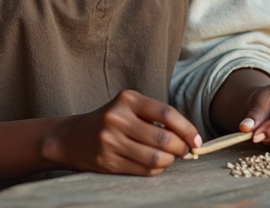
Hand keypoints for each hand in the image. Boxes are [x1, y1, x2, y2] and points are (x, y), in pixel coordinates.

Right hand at [45, 90, 200, 176]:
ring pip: (155, 158)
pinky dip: (155, 169)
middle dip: (181, 148)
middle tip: (185, 151)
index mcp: (127, 99)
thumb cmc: (111, 121)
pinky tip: (154, 164)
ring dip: (169, 161)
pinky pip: (143, 170)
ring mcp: (110, 141)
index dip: (187, 129)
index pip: (166, 114)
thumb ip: (157, 118)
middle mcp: (117, 118)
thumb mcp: (129, 108)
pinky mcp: (107, 162)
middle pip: (163, 139)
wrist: (72, 138)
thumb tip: (190, 138)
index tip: (197, 140)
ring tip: (169, 157)